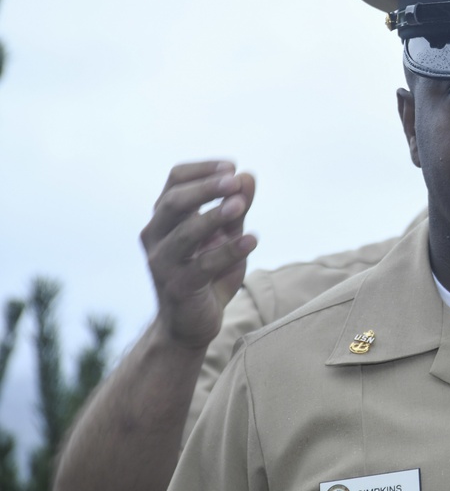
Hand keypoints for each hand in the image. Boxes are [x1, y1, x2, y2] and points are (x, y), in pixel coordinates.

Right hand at [140, 161, 256, 348]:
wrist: (191, 324)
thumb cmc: (208, 273)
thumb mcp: (227, 236)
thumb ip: (237, 208)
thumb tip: (248, 176)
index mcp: (165, 218)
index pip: (174, 181)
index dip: (202, 170)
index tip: (232, 166)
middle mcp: (156, 237)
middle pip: (173, 202)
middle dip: (205, 188)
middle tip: (234, 179)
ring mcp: (163, 263)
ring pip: (185, 233)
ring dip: (214, 216)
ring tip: (241, 205)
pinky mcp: (178, 288)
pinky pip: (203, 266)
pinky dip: (228, 251)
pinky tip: (252, 240)